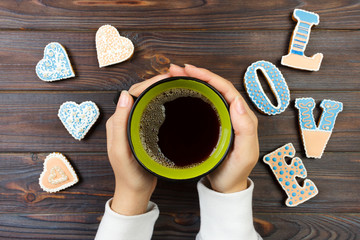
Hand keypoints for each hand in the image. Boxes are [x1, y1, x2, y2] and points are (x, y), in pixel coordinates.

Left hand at [106, 73, 170, 215]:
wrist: (135, 191)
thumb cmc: (128, 174)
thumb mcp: (121, 151)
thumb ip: (119, 125)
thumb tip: (124, 94)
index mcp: (117, 121)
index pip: (133, 93)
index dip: (149, 82)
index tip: (167, 77)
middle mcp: (125, 119)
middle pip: (141, 93)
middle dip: (157, 81)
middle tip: (177, 76)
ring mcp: (136, 124)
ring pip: (148, 100)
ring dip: (161, 89)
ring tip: (178, 83)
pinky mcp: (145, 130)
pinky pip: (154, 110)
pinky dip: (164, 101)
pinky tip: (175, 101)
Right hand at [168, 64, 258, 192]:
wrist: (226, 187)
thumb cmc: (235, 172)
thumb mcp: (245, 154)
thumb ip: (246, 129)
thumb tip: (237, 102)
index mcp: (242, 116)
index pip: (225, 88)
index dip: (208, 76)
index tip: (190, 70)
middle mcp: (233, 113)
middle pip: (215, 86)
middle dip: (196, 74)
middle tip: (176, 69)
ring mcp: (222, 118)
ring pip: (208, 93)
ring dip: (192, 81)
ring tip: (174, 75)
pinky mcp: (212, 124)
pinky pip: (203, 103)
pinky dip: (191, 94)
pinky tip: (180, 92)